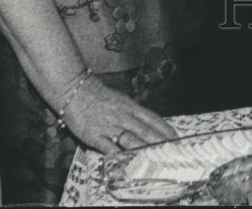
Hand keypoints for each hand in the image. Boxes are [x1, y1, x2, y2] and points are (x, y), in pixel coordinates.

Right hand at [63, 75, 177, 154]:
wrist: (76, 90)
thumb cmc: (99, 96)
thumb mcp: (121, 101)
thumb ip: (134, 113)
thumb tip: (148, 123)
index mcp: (131, 107)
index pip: (152, 119)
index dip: (165, 129)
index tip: (175, 138)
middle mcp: (123, 116)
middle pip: (144, 131)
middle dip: (159, 142)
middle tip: (171, 151)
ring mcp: (109, 126)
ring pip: (130, 138)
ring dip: (143, 148)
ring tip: (155, 157)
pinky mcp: (94, 135)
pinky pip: (107, 146)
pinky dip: (117, 154)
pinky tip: (125, 160)